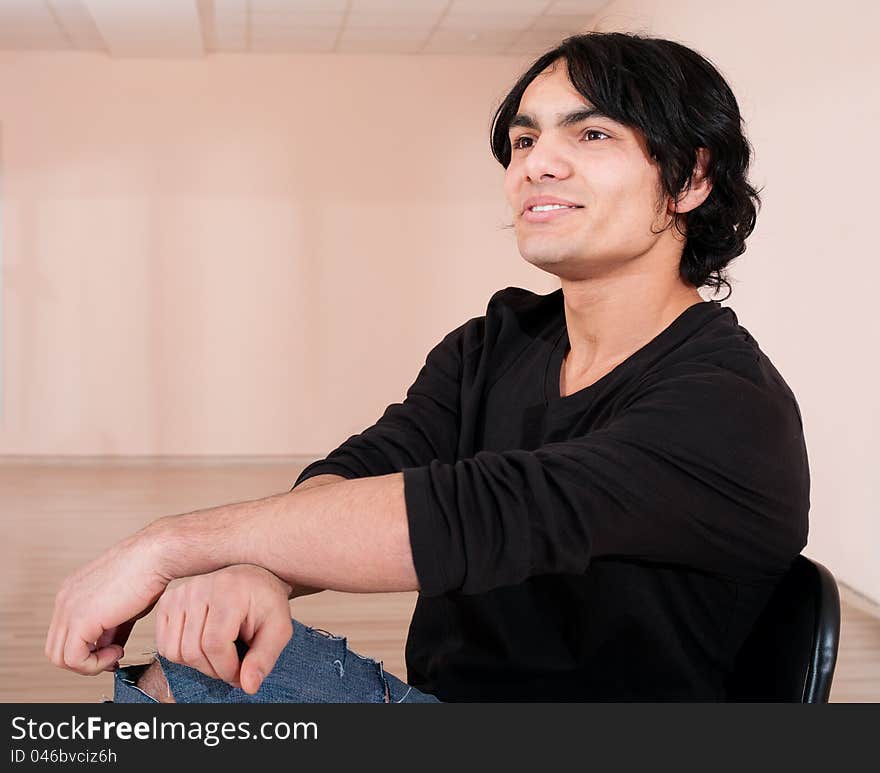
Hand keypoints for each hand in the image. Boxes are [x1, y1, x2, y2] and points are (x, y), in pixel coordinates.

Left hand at [45, 528, 170, 675]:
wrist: (157, 555)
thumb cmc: (149, 571)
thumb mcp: (123, 605)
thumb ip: (110, 628)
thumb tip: (108, 649)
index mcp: (72, 592)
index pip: (64, 634)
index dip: (87, 650)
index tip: (113, 650)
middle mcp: (65, 599)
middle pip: (56, 649)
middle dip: (86, 660)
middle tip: (113, 655)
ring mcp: (69, 609)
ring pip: (60, 658)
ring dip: (90, 664)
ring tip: (116, 653)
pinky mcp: (81, 619)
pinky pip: (74, 659)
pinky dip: (95, 665)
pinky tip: (117, 651)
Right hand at [154, 564, 293, 694]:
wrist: (253, 578)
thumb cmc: (266, 603)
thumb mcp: (279, 628)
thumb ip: (264, 658)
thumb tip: (248, 687)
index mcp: (228, 591)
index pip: (214, 644)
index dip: (227, 669)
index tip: (241, 674)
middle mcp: (199, 589)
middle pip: (192, 651)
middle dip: (214, 670)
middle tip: (232, 666)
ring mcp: (180, 594)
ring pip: (174, 651)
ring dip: (197, 664)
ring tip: (219, 654)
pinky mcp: (168, 602)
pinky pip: (164, 644)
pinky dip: (181, 655)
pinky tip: (202, 646)